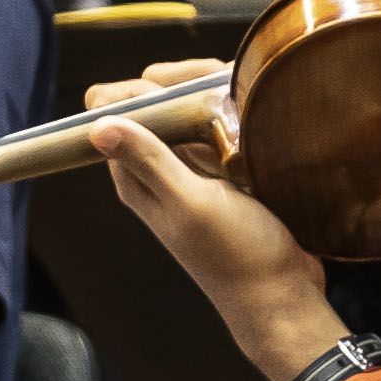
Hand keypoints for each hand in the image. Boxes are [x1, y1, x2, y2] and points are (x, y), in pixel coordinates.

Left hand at [87, 66, 336, 372]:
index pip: (115, 114)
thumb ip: (148, 161)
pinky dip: (236, 115)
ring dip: (214, 97)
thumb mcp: (190, 203)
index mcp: (138, 179)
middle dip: (183, 86)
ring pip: (191, 112)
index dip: (139, 90)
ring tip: (244, 102)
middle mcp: (160, 171)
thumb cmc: (236, 255)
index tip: (178, 87)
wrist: (283, 294)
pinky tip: (256, 114)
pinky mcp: (228, 174)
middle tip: (223, 91)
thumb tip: (97, 125)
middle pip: (155, 106)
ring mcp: (195, 172)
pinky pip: (222, 130)